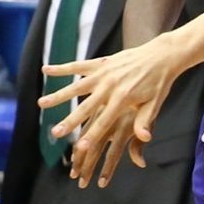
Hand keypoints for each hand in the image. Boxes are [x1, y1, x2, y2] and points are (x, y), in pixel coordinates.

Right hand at [37, 35, 181, 187]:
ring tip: (41, 104)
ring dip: (58, 96)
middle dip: (69, 122)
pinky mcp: (101, 63)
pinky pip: (78, 65)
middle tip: (55, 133)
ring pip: (76, 87)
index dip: (92, 136)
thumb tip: (144, 140)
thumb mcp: (155, 105)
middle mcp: (110, 86)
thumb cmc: (159, 84)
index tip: (79, 148)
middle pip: (86, 108)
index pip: (104, 122)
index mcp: (123, 99)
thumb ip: (144, 121)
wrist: (162, 55)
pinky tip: (45, 70)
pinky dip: (62, 68)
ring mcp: (104, 73)